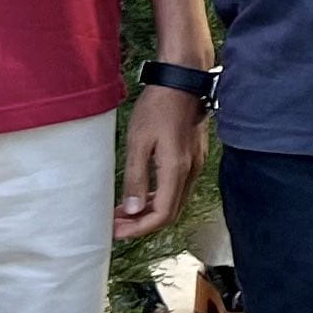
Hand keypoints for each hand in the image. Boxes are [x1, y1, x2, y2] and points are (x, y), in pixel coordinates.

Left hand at [116, 84, 208, 238]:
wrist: (183, 82)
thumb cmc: (158, 107)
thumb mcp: (138, 141)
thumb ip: (135, 177)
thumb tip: (132, 209)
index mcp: (176, 170)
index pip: (161, 214)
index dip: (139, 228)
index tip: (117, 231)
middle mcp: (190, 172)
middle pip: (170, 213)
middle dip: (142, 223)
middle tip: (116, 224)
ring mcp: (195, 165)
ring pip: (174, 201)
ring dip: (150, 211)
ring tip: (123, 211)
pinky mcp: (194, 158)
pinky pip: (177, 188)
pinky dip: (158, 197)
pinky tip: (141, 193)